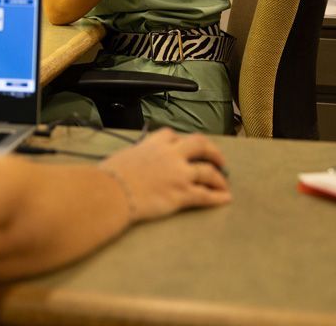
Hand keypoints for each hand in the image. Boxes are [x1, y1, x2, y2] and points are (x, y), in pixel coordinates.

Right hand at [99, 128, 230, 221]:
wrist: (111, 192)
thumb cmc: (110, 176)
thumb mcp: (123, 157)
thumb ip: (136, 157)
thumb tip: (133, 164)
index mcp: (153, 144)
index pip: (172, 135)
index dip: (182, 140)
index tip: (185, 145)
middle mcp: (170, 155)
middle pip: (200, 145)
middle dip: (213, 152)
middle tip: (218, 160)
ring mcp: (179, 174)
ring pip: (208, 172)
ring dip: (219, 178)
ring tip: (223, 183)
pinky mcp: (181, 194)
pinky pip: (206, 195)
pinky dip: (218, 197)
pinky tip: (225, 199)